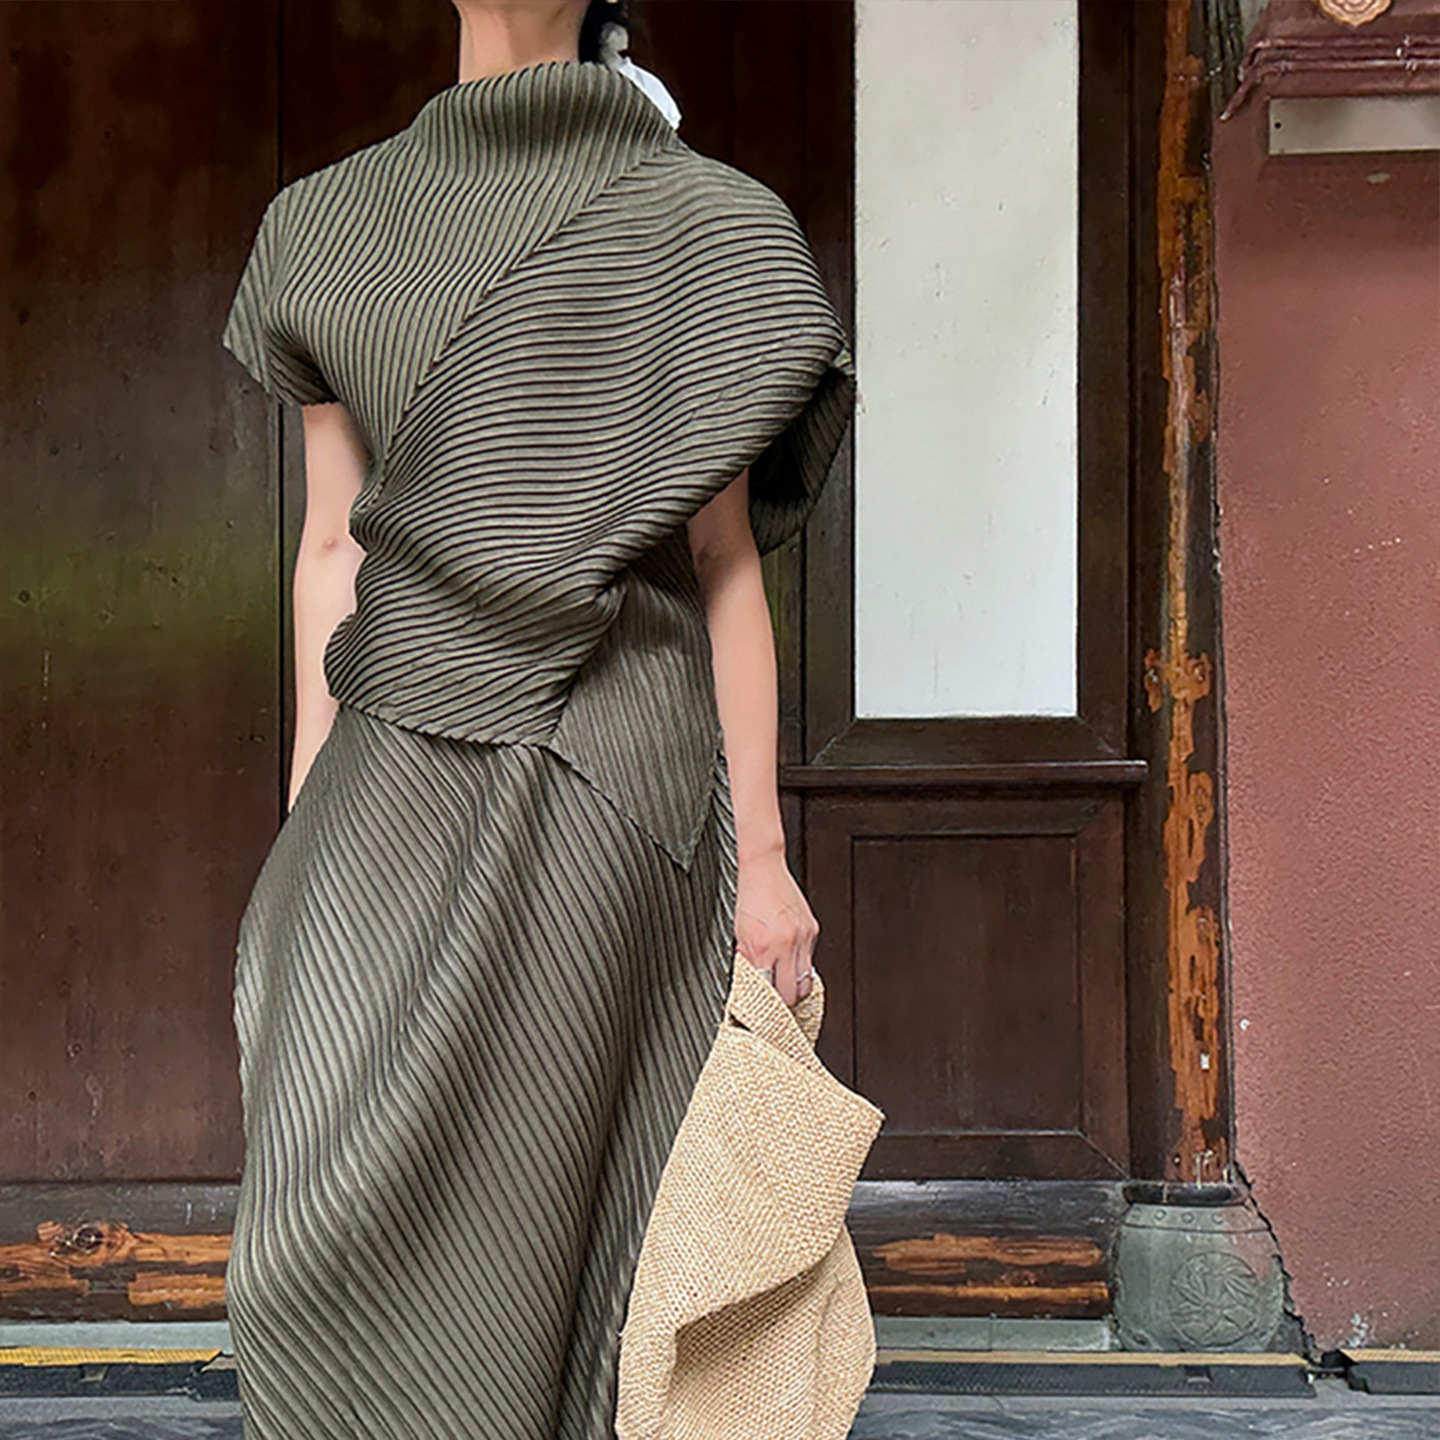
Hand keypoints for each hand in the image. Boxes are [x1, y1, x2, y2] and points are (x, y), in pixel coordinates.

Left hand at [734, 847, 817, 1006]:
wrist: (762, 867)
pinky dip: (800, 966)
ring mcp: (804, 936)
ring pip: (807, 980)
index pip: (771, 991)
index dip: (767, 1006)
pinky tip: (788, 961)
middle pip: (793, 993)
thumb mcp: (738, 933)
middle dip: (784, 1003)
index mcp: (764, 946)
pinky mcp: (812, 929)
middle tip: (775, 1005)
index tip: (762, 1012)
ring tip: (783, 988)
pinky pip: (809, 959)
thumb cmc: (747, 897)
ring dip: (795, 988)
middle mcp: (788, 942)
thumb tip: (752, 982)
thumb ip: (747, 959)